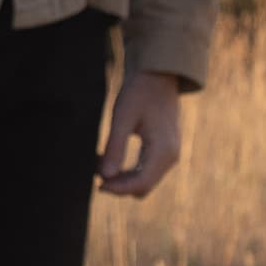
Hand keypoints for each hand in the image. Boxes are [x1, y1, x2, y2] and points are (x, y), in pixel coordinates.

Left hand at [95, 70, 186, 198]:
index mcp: (163, 149)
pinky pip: (146, 171)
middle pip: (143, 186)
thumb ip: (115, 147)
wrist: (157, 77)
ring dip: (121, 178)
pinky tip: (110, 158)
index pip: (141, 183)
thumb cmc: (139, 93)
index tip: (98, 184)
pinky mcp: (165, 152)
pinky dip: (128, 171)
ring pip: (144, 181)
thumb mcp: (122, 118)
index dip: (118, 188)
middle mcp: (171, 156)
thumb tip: (105, 176)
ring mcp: (170, 155)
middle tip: (94, 168)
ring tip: (99, 161)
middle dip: (118, 184)